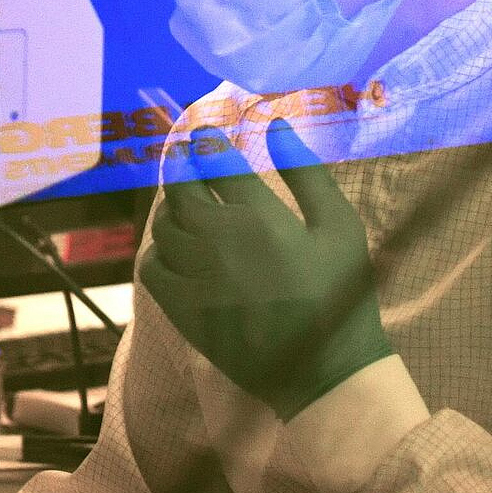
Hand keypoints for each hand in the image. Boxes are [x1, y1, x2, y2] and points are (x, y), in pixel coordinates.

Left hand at [140, 119, 393, 421]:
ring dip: (171, 205)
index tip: (206, 131)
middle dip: (182, 164)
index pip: (216, 161)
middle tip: (188, 155)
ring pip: (163, 225)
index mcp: (257, 214)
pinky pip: (152, 267)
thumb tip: (276, 124)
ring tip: (186, 201)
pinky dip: (157, 249)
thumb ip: (306, 172)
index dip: (206, 140)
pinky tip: (174, 248)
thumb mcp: (338, 225)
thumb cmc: (339, 292)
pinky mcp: (182, 309)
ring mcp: (194, 275)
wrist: (323, 368)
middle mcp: (216, 239)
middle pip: (181, 187)